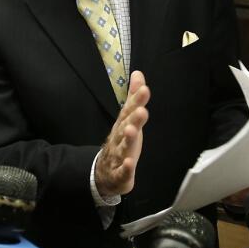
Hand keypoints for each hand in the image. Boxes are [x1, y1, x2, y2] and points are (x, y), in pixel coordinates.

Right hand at [95, 71, 149, 197]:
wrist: (103, 173)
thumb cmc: (120, 142)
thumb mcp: (128, 119)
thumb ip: (133, 97)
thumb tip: (138, 74)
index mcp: (122, 125)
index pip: (129, 111)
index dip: (136, 100)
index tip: (144, 89)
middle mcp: (118, 138)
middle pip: (125, 127)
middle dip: (133, 118)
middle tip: (141, 109)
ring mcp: (117, 156)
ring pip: (122, 147)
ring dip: (127, 139)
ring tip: (132, 131)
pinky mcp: (119, 174)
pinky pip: (122, 171)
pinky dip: (125, 168)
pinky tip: (130, 163)